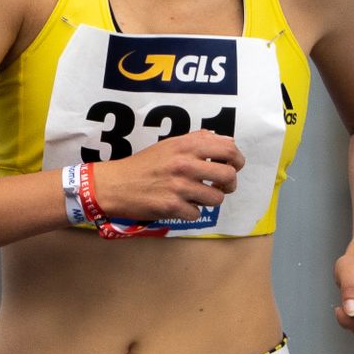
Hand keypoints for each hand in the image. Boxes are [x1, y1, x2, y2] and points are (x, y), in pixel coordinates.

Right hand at [86, 132, 243, 224]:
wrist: (115, 184)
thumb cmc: (144, 165)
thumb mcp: (169, 144)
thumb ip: (197, 141)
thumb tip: (225, 140)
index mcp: (186, 145)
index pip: (228, 149)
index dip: (237, 160)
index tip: (233, 166)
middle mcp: (184, 164)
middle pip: (229, 176)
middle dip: (229, 185)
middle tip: (220, 186)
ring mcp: (179, 186)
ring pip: (216, 198)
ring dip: (210, 200)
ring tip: (198, 196)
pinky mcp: (172, 206)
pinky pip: (197, 214)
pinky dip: (191, 212)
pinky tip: (181, 205)